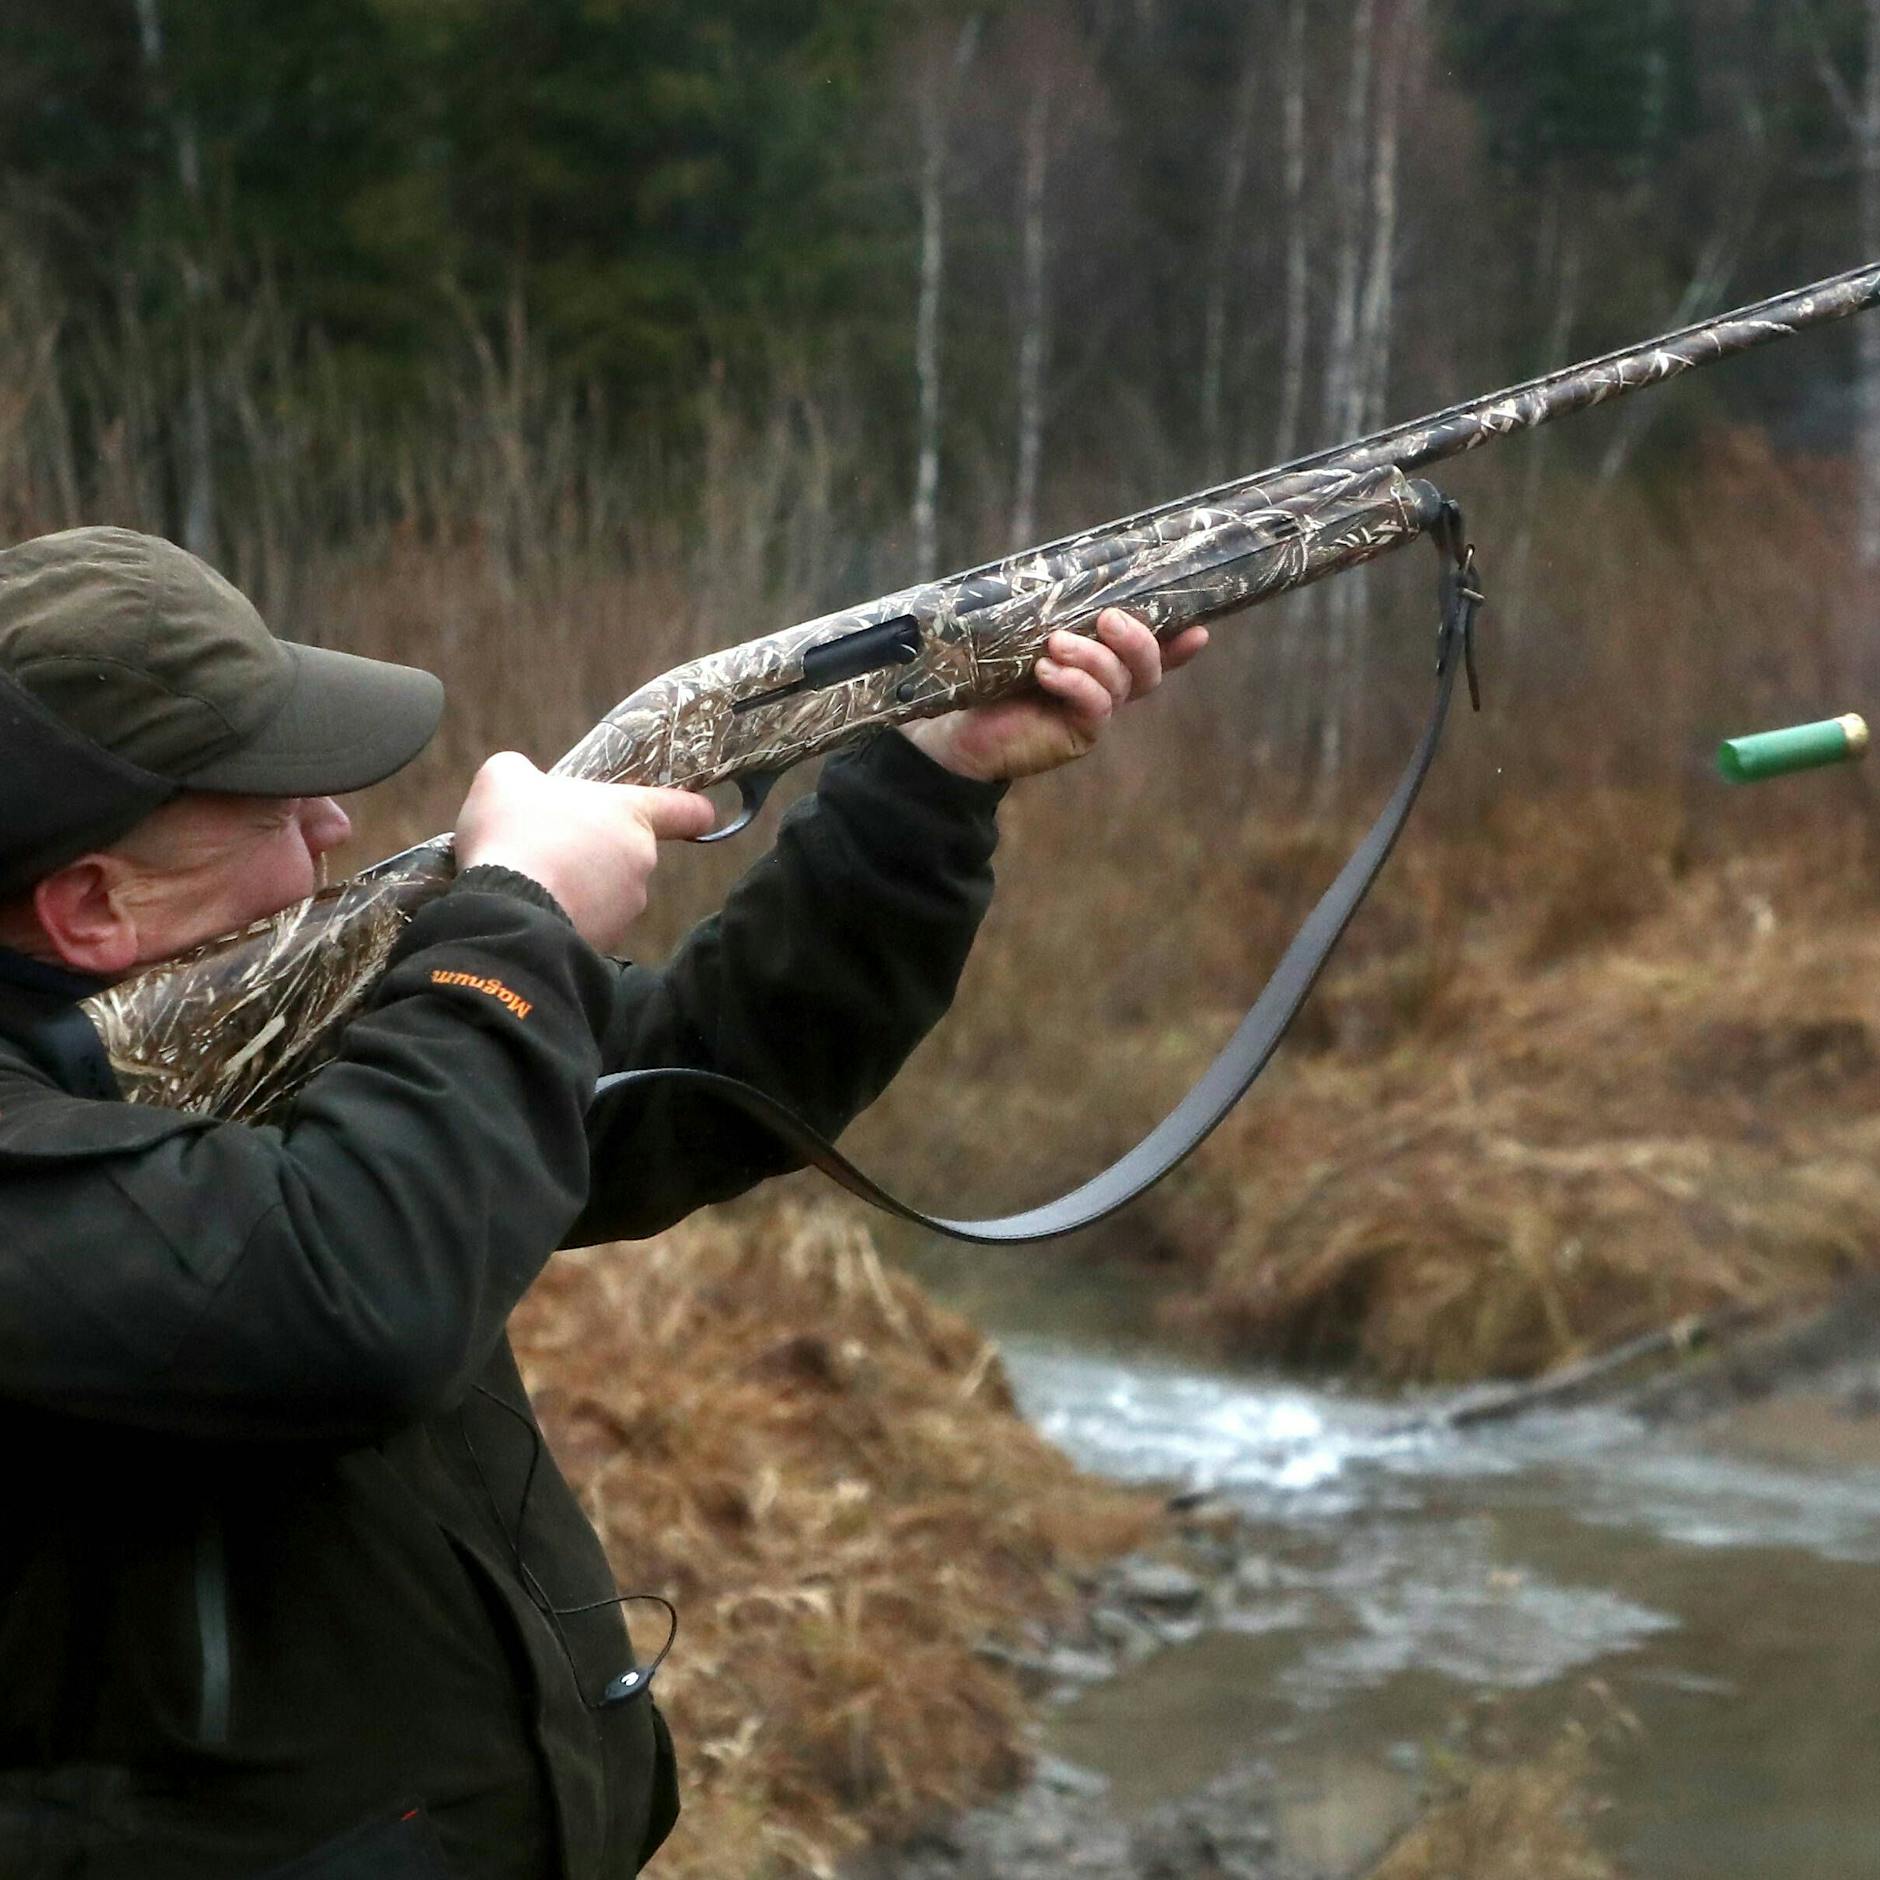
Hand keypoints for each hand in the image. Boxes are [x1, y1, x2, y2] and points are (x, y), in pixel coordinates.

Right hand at [455, 752, 714, 953]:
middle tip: (549, 844)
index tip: (700, 816)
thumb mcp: (504, 779)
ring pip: (608, 890)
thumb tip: (522, 781)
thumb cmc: (515, 834)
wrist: (508, 912)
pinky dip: (568, 916)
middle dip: (596, 849)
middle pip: (629, 850)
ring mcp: (627, 907)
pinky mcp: (607, 943)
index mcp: (631, 814)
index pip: (685, 810)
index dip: (693, 811)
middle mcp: (641, 861)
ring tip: (533, 879)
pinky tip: (533, 909)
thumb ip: (522, 772)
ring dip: (580, 885)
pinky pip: (590, 922)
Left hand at [896, 608, 1207, 782]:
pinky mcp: (1076, 736)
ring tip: (1056, 644)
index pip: (1152, 651)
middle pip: (1148, 667)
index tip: (1199, 627)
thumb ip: (1048, 609)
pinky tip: (1048, 673)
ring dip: (1093, 657)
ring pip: (1120, 683)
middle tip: (1110, 618)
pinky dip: (1076, 685)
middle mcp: (1105, 687)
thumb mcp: (1020, 633)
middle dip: (1137, 639)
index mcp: (1100, 660)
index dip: (1178, 642)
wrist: (955, 726)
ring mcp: (1093, 713)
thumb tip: (1060, 566)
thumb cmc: (987, 673)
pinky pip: (1095, 708)